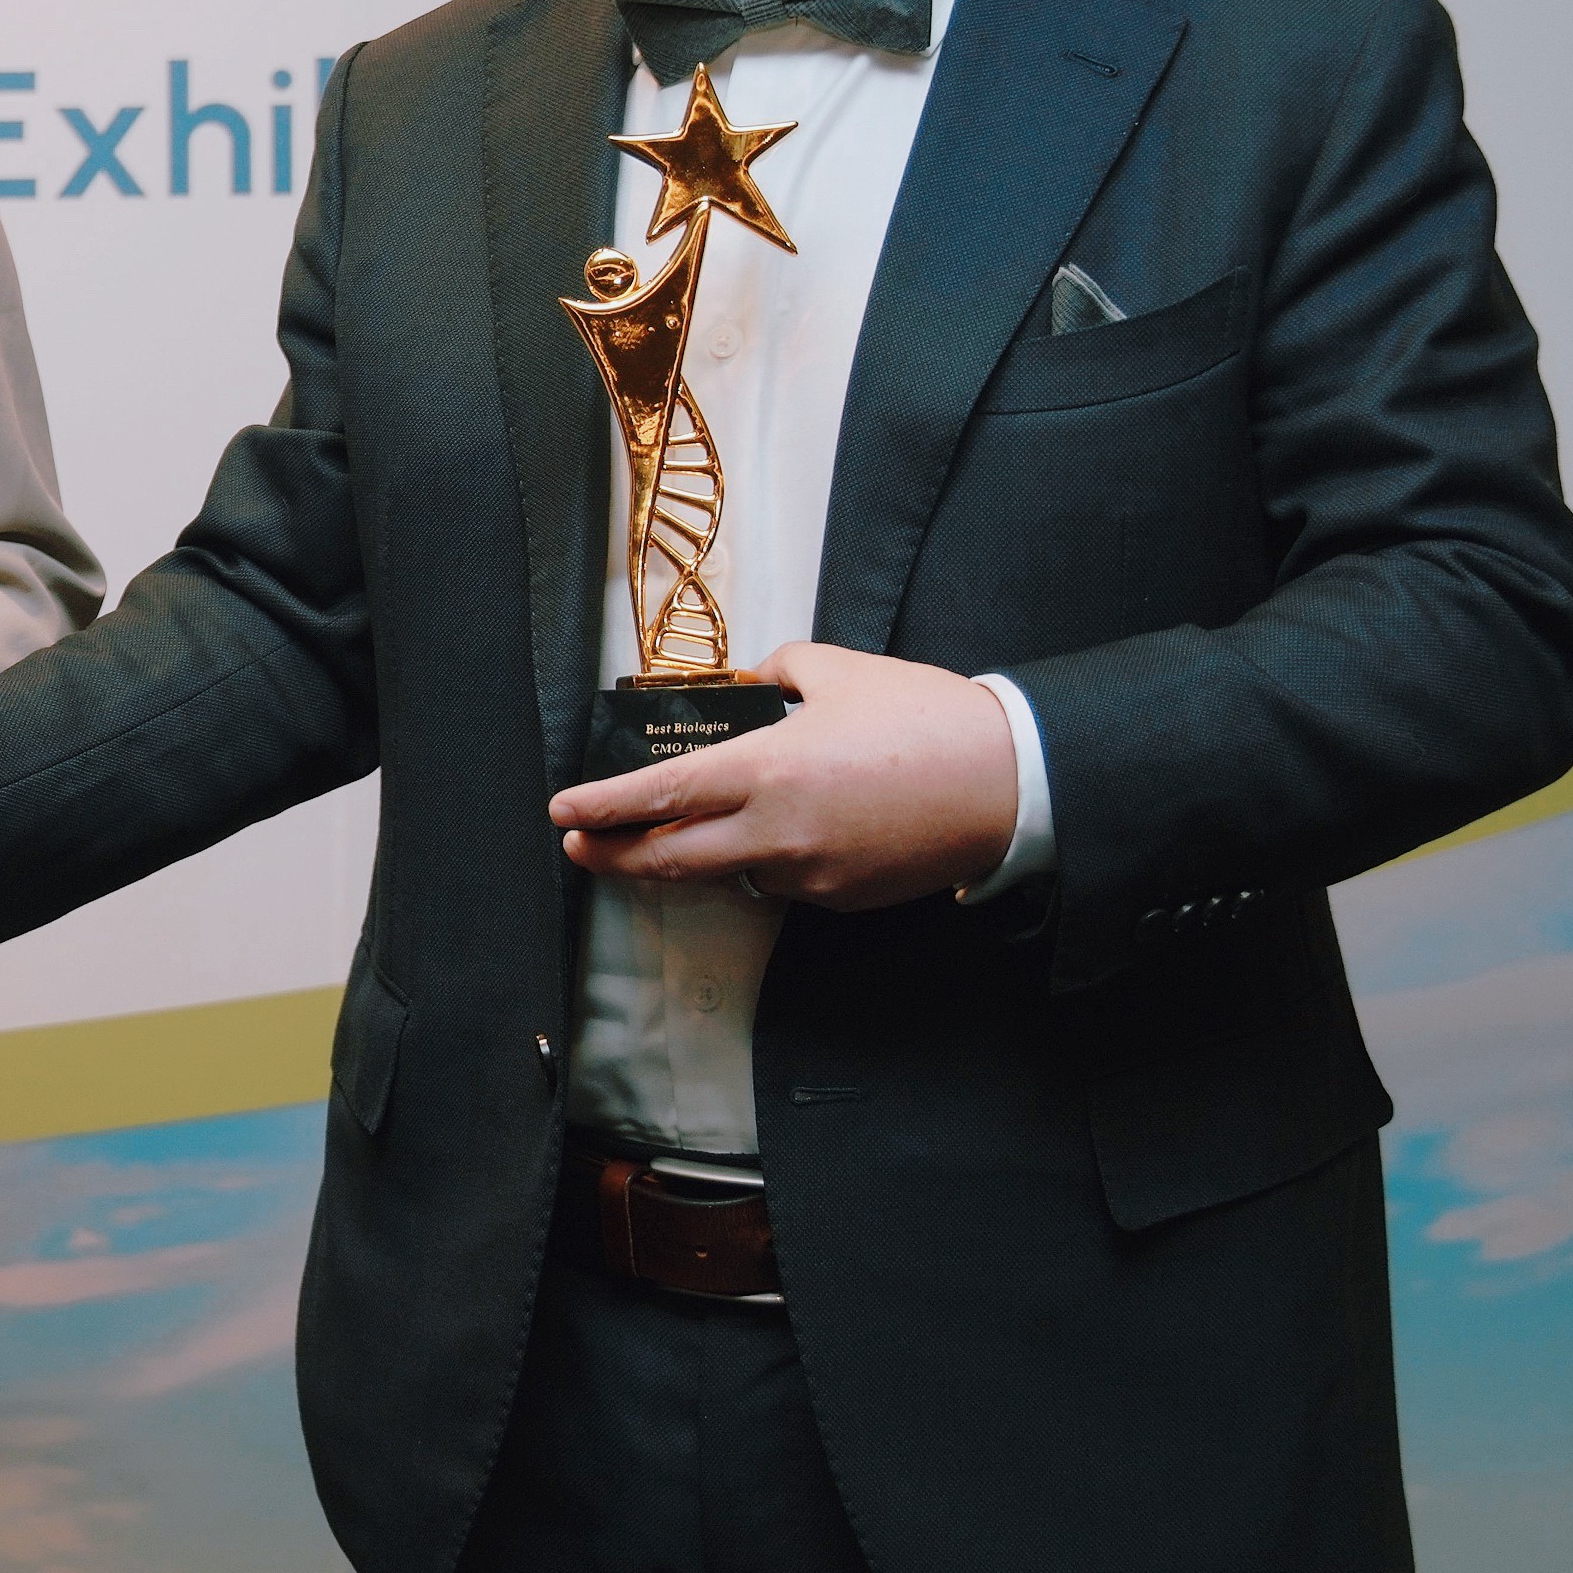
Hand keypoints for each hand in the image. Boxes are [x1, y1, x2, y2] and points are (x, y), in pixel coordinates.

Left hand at [547, 641, 1020, 910]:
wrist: (1010, 784)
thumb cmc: (926, 720)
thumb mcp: (840, 672)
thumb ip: (780, 674)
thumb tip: (752, 683)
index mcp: (764, 771)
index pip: (659, 796)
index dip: (602, 807)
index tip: (561, 811)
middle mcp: (775, 834)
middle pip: (669, 859)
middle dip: (614, 855)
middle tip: (579, 845)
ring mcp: (807, 876)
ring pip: (726, 872)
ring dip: (692, 857)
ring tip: (665, 837)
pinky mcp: (840, 900)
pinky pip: (781, 882)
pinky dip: (762, 861)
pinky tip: (770, 836)